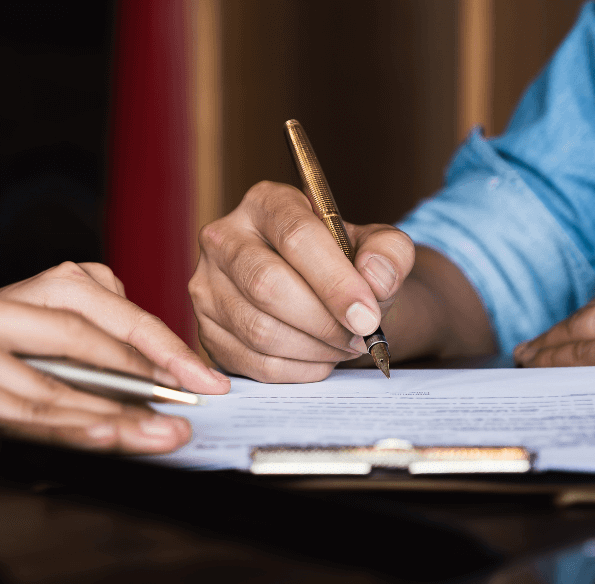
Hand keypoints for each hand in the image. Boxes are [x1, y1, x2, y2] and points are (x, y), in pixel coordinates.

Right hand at [0, 263, 228, 453]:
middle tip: (196, 393)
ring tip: (156, 432)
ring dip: (110, 409)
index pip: (82, 302)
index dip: (145, 335)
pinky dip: (52, 421)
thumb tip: (102, 378)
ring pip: (45, 373)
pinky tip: (90, 433)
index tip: (192, 371)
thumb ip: (17, 360)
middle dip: (147, 360)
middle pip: (77, 321)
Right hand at [189, 181, 414, 381]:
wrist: (321, 291)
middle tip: (361, 336)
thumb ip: (389, 253)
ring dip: (314, 348)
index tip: (368, 317)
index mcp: (266, 203)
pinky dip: (296, 370)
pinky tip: (320, 358)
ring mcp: (206, 285)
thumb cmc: (346, 263)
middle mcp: (224, 237)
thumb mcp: (377, 246)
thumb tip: (375, 277)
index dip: (335, 282)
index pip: (296, 237)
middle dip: (324, 321)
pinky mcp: (205, 328)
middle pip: (267, 285)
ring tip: (344, 345)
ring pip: (258, 329)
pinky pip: (252, 362)